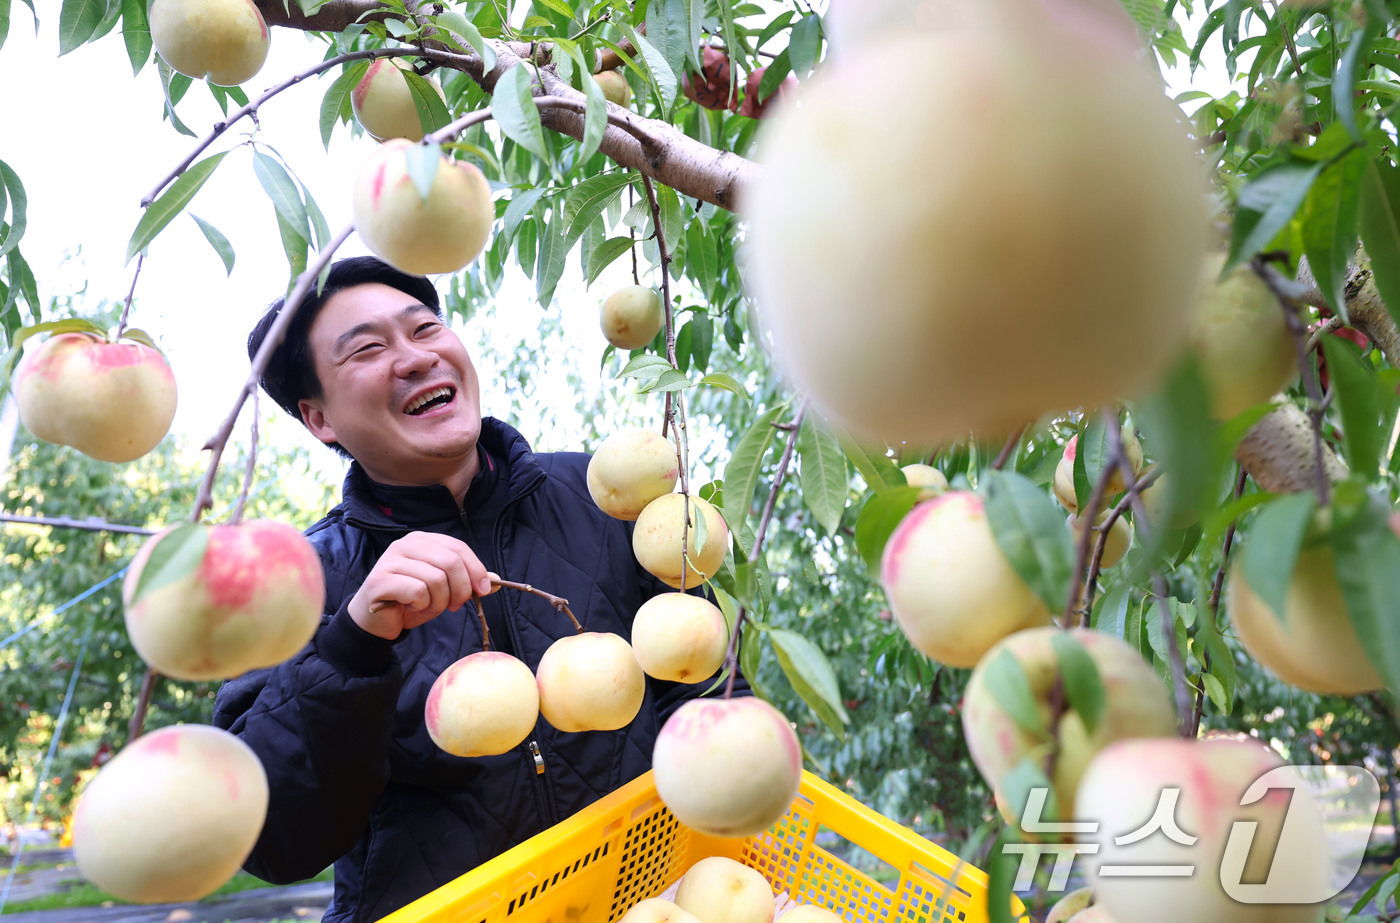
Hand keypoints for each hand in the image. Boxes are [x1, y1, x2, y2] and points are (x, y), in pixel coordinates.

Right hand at [347, 532, 497, 639]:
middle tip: (455, 605)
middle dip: (460, 590)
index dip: (476, 569)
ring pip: (435, 579)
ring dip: (439, 601)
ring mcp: (390, 560)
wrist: (376, 620)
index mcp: (423, 540)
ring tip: (428, 607)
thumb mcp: (445, 590)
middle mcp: (405, 544)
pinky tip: (411, 606)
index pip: (458, 548)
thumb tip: (496, 582)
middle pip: (450, 562)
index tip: (483, 590)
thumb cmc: (411, 601)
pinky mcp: (380, 580)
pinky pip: (417, 592)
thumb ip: (467, 583)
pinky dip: (421, 605)